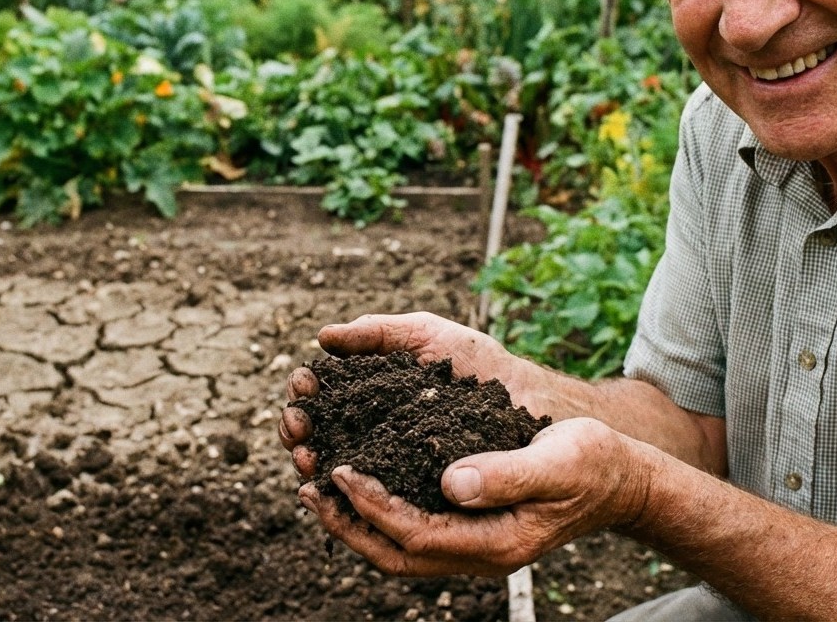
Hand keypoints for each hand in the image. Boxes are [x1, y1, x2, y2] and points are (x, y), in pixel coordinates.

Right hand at [279, 312, 547, 477]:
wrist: (537, 406)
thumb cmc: (485, 368)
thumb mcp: (429, 338)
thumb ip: (380, 332)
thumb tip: (324, 338)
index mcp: (373, 396)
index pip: (323, 398)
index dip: (305, 394)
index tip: (303, 387)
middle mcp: (375, 434)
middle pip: (320, 436)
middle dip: (299, 431)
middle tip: (298, 425)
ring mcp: (392, 468)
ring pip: (338, 472)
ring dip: (314, 464)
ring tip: (308, 456)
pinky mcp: (414, 499)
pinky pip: (375, 503)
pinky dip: (349, 497)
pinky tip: (340, 487)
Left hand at [297, 417, 655, 576]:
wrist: (618, 480)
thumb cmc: (591, 464)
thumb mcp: (558, 461)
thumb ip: (507, 474)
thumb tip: (451, 482)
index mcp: (495, 542)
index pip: (415, 535)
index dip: (372, 506)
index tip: (340, 471)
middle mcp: (475, 552)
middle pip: (393, 553)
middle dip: (344, 523)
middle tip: (305, 485)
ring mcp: (469, 544)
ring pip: (395, 546)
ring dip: (352, 518)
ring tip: (315, 481)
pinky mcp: (466, 526)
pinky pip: (408, 527)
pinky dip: (374, 508)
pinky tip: (356, 477)